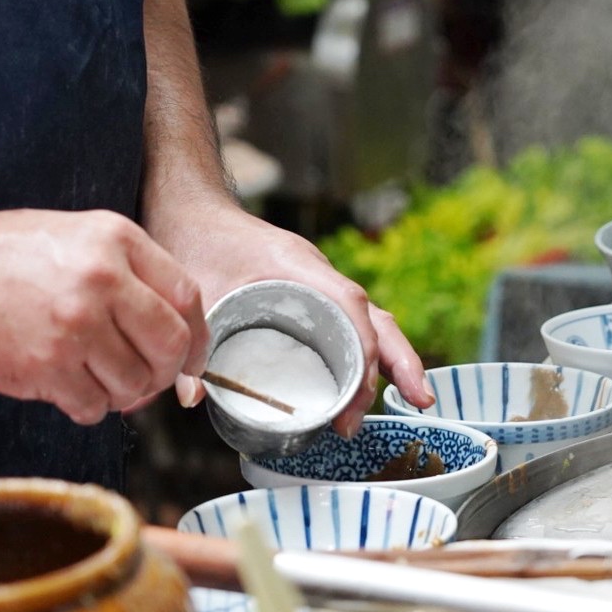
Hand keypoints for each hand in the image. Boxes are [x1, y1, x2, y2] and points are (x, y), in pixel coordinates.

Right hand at [0, 208, 209, 423]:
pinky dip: (88, 406)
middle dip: (165, 371)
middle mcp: (102, 281)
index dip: (196, 336)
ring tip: (94, 376)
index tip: (188, 355)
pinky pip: (94, 406)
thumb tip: (181, 332)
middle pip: (170, 346)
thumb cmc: (6, 256)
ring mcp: (75, 327)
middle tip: (147, 377)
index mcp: (117, 242)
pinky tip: (67, 386)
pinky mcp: (46, 367)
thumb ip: (133, 273)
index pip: (187, 298)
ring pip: (134, 384)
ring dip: (122, 392)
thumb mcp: (80, 236)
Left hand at [149, 205, 434, 436]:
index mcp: (298, 267)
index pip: (351, 310)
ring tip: (415, 400)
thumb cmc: (195, 240)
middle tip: (420, 403)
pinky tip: (371, 385)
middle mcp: (318, 276)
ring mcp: (319, 286)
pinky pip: (351, 325)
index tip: (355, 401)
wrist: (191, 208)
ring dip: (395, 360)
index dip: (363, 357)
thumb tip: (191, 398)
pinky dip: (369, 354)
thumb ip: (193, 342)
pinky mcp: (311, 296)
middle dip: (403, 361)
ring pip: (371, 323)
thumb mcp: (191, 292)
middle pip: (376, 319)